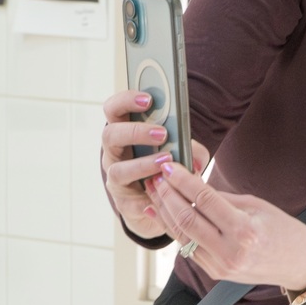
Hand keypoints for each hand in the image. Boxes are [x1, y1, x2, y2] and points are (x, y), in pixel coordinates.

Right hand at [101, 89, 209, 240]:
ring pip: (117, 170)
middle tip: (162, 133)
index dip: (126, 100)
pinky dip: (146, 198)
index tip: (149, 99)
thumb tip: (195, 155)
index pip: (114, 109)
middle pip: (110, 135)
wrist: (161, 204)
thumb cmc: (169, 167)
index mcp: (126, 132)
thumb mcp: (184, 154)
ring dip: (142, 165)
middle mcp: (115, 153)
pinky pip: (130, 201)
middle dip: (135, 131)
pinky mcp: (123, 202)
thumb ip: (193, 150)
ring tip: (165, 162)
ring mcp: (116, 178)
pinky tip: (160, 197)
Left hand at [145, 159, 305, 290]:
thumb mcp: (258, 206)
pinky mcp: (214, 273)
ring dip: (164, 212)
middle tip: (155, 176)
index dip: (183, 181)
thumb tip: (193, 185)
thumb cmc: (284, 230)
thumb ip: (223, 199)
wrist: (299, 265)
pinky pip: (188, 248)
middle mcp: (230, 251)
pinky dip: (174, 229)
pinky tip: (162, 214)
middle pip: (187, 219)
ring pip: (182, 236)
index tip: (169, 166)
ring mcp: (220, 266)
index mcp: (244, 230)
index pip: (205, 200)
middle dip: (167, 195)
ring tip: (153, 192)